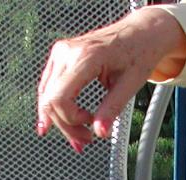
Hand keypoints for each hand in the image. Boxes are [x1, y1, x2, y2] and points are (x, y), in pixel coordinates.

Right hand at [36, 7, 185, 151]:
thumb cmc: (138, 52)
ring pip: (46, 97)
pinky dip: (55, 108)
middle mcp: (67, 53)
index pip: (59, 98)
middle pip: (50, 101)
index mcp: (85, 57)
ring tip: (79, 135)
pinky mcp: (60, 57)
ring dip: (59, 121)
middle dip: (66, 126)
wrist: (140, 33)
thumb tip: (100, 132)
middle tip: (86, 139)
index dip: (70, 120)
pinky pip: (48, 88)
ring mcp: (61, 53)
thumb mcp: (130, 84)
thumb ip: (112, 109)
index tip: (90, 125)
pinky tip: (61, 123)